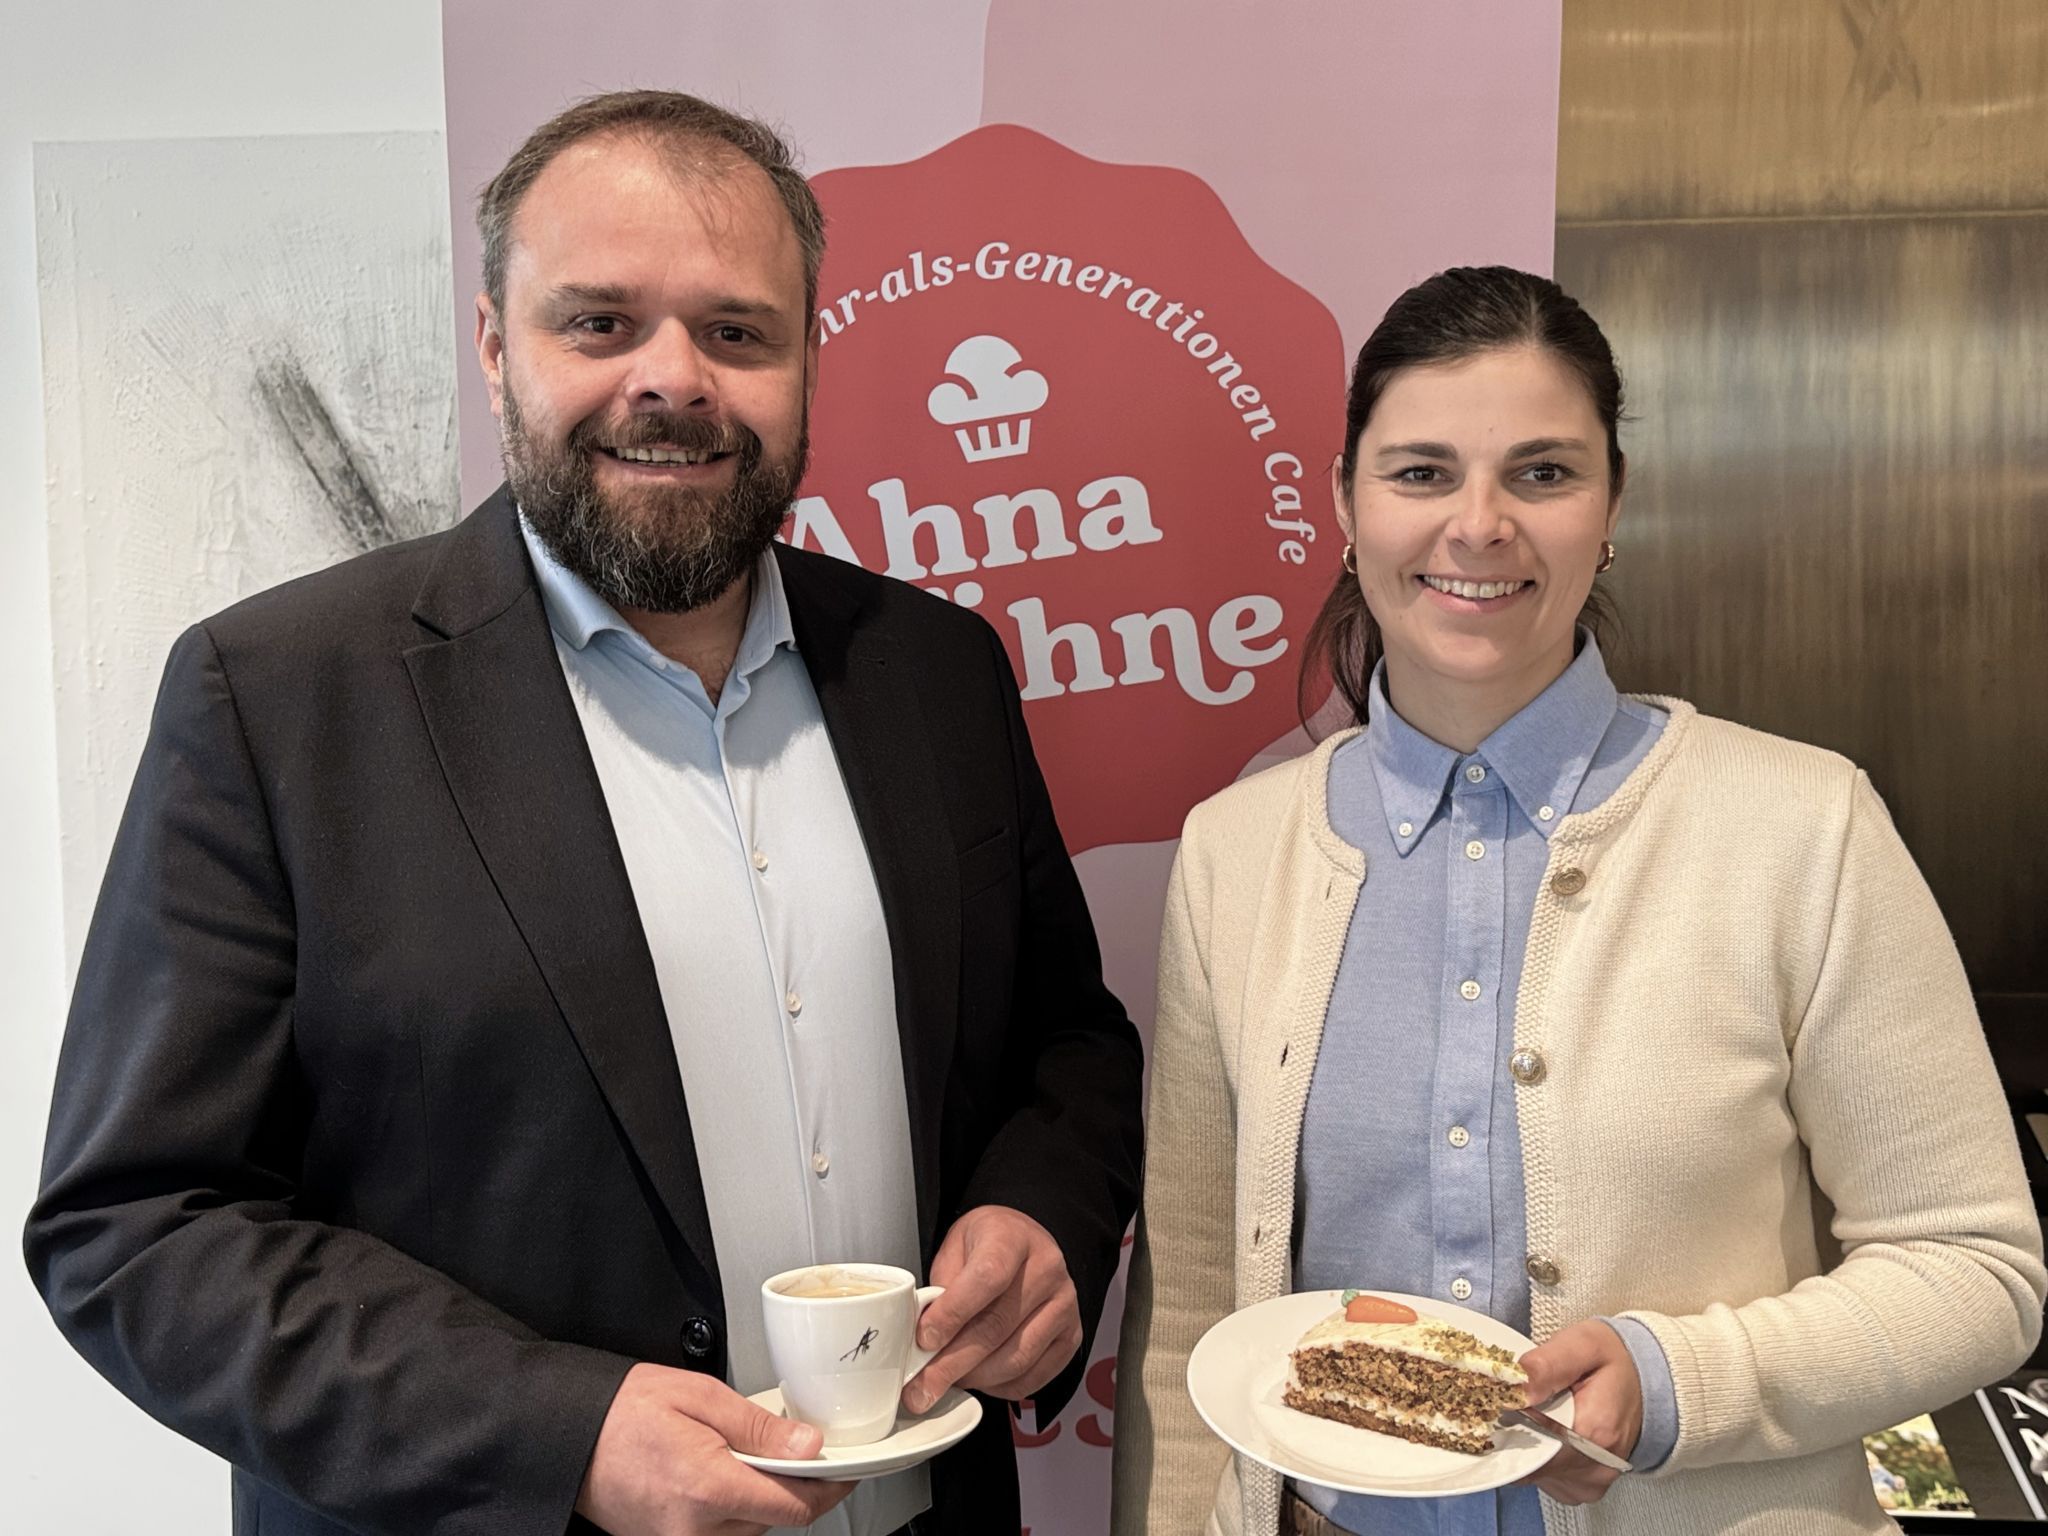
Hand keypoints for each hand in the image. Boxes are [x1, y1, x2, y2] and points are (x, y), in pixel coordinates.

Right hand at [575, 1363, 854, 1535]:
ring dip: (758, 1498)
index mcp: (708, 1487)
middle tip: (784, 1446)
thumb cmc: (623, 1410)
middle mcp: (695, 1529)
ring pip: (750, 1530)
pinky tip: (716, 1475)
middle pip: (775, 1520)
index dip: (829, 1487)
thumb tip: (808, 1446)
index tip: (844, 1470)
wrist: (568, 1436)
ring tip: (735, 1456)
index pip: (795, 1506)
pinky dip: (731, 1509)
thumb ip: (759, 1426)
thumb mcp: (700, 1395)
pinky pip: (721, 1534)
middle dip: (788, 1484)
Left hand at [902, 1205, 1081, 1412]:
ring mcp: (1064, 1304)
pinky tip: (979, 1380)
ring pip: (1016, 1358)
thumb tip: (924, 1340)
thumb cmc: (986, 1247)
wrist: (1025, 1243)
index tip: (924, 1339)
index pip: (986, 1278)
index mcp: (1013, 1238)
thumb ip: (941, 1288)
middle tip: (922, 1387)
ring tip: (946, 1382)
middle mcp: (1047, 1269)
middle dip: (953, 1363)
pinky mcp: (1071, 1336)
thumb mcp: (955, 1248)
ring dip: (975, 1379)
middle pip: (997, 1326)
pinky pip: (1033, 1376)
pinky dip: (999, 1387)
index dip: (953, 1313)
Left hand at [1514, 1320, 1643, 1505]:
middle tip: (1522, 1402)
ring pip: (1535, 1473)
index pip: (1532, 1451)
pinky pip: (1547, 1478)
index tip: (1502, 1404)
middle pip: (1530, 1463)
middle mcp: (1596, 1467)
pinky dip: (1540, 1455)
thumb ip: (1547, 1364)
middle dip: (1516, 1433)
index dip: (1508, 1427)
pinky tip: (1550, 1430)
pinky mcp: (1586, 1487)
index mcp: (1595, 1434)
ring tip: (1540, 1413)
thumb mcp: (1583, 1345)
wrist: (1650, 1380)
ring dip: (1527, 1445)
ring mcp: (1592, 1482)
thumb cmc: (1614, 1360)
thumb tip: (1515, 1388)